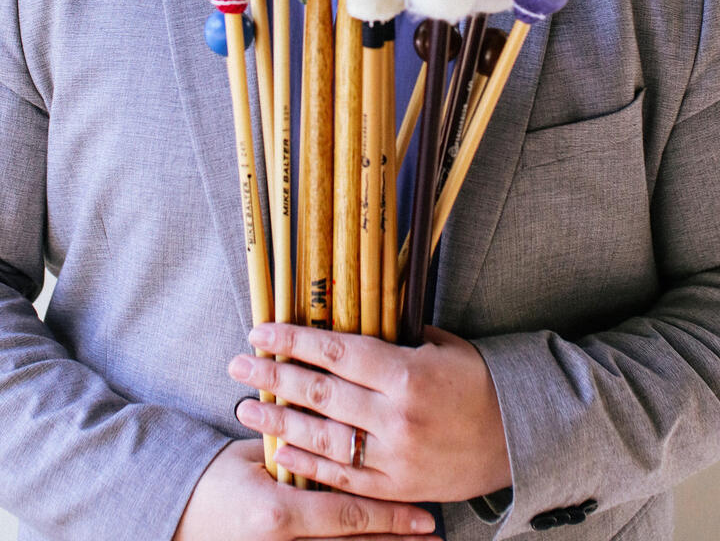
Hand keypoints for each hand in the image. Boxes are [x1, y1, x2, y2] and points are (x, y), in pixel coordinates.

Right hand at [172, 439, 438, 540]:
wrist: (178, 515)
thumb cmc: (215, 478)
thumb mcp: (255, 456)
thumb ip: (298, 446)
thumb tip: (341, 421)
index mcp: (278, 513)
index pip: (348, 514)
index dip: (390, 514)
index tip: (424, 511)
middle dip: (396, 536)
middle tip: (433, 529)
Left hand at [230, 323, 510, 503]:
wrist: (519, 439)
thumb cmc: (478, 382)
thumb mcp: (442, 346)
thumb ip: (396, 336)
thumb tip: (349, 316)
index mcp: (407, 372)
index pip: (335, 351)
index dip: (292, 340)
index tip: (259, 331)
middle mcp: (396, 415)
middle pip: (320, 392)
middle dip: (273, 376)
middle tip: (237, 365)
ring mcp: (395, 456)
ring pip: (323, 438)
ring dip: (279, 422)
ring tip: (246, 408)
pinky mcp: (397, 487)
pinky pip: (342, 477)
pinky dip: (308, 463)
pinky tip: (280, 450)